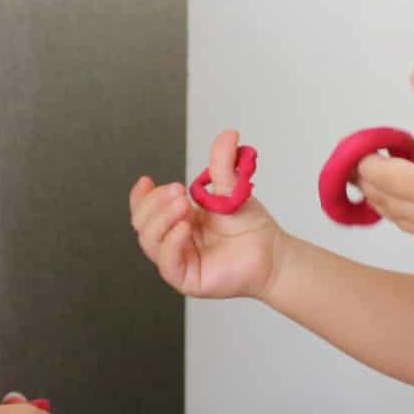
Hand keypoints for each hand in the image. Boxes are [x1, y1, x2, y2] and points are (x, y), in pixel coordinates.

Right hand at [129, 129, 283, 299]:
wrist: (272, 254)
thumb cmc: (252, 228)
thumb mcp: (231, 190)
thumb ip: (223, 164)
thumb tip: (228, 134)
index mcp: (178, 220)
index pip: (146, 210)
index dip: (140, 196)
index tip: (147, 180)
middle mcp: (174, 240)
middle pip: (142, 223)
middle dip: (154, 204)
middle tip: (178, 191)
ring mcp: (179, 260)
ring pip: (149, 241)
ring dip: (162, 219)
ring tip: (184, 205)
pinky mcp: (186, 279)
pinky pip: (167, 263)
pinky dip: (171, 243)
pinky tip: (185, 228)